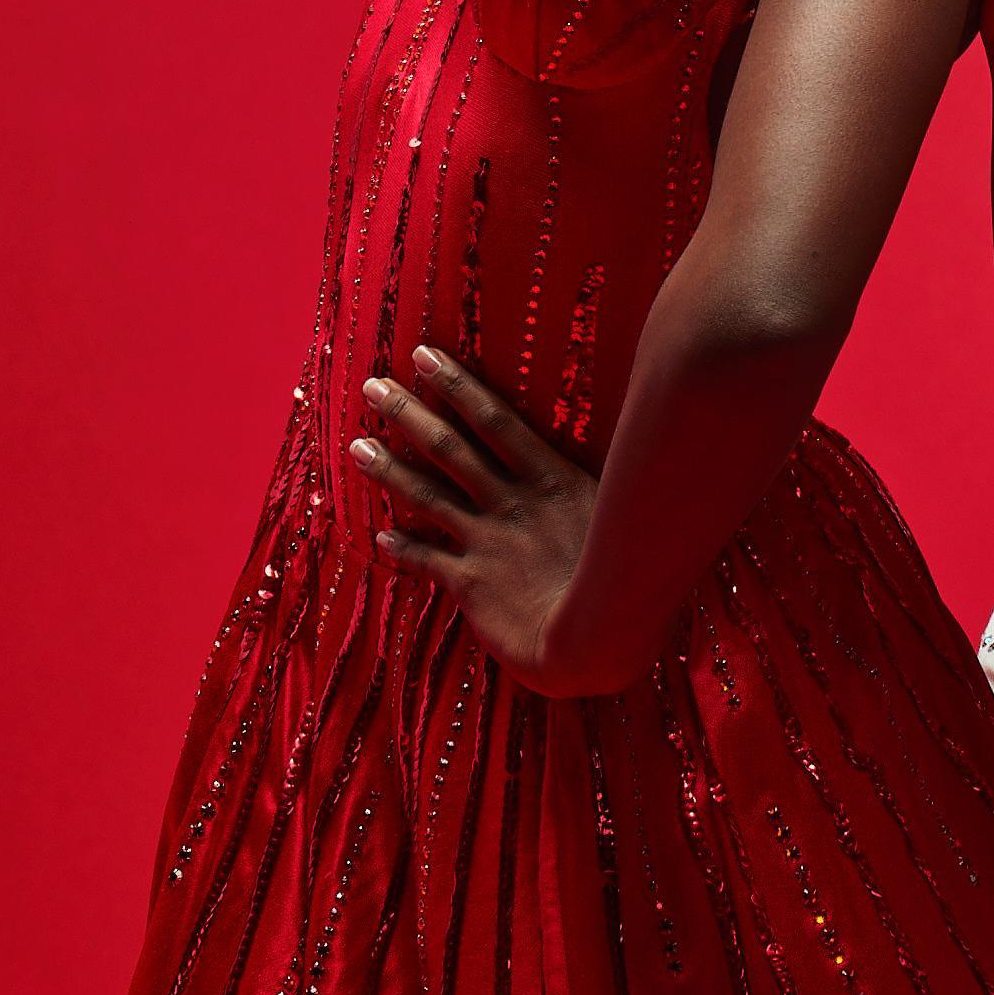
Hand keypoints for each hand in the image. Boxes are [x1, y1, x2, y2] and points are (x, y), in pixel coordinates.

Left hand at [352, 348, 627, 695]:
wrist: (597, 637)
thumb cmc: (628, 574)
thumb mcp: (624, 510)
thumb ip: (610, 478)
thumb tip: (636, 439)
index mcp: (550, 478)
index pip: (495, 420)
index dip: (457, 386)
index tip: (425, 357)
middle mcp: (512, 502)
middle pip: (451, 448)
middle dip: (409, 413)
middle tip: (373, 385)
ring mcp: (488, 542)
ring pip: (429, 496)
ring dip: (389, 469)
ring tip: (356, 445)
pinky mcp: (472, 584)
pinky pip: (428, 559)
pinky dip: (402, 547)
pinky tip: (378, 536)